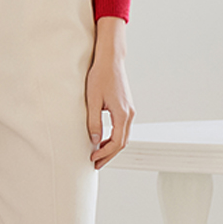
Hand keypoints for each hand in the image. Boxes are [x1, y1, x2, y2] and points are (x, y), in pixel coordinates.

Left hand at [86, 23, 134, 168]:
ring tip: (98, 153)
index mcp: (122, 114)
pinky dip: (114, 136)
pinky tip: (103, 138)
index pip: (116, 143)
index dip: (105, 153)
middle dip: (109, 154)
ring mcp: (130, 110)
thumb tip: (95, 140)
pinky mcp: (127, 106)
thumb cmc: (100, 76)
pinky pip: (122, 127)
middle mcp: (130, 114)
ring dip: (111, 146)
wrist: (110, 60)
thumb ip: (94, 121)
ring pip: (123, 136)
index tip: (93, 158)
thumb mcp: (93, 100)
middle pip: (122, 142)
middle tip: (95, 163)